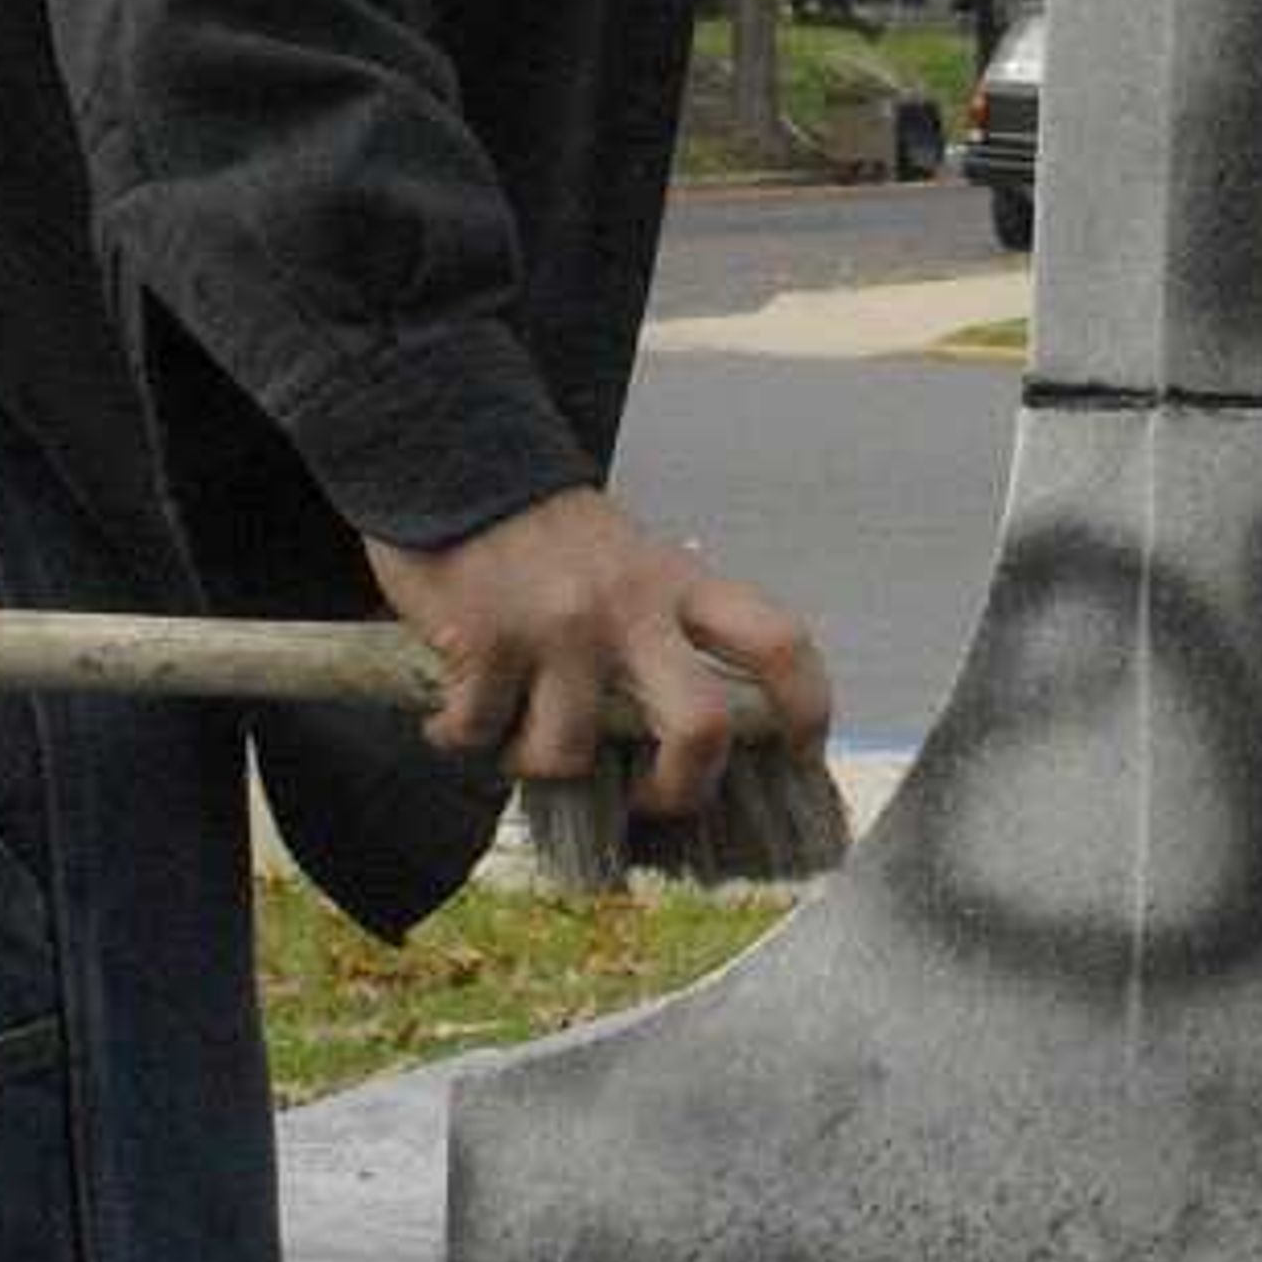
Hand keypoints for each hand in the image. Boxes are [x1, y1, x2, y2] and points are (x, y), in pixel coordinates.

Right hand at [363, 485, 831, 820]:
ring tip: (513, 732)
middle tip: (652, 799)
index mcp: (680, 582)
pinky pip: (477, 733)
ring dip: (532, 762)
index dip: (807, 709)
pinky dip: (458, 733)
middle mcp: (632, 606)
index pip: (778, 643)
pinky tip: (454, 707)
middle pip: (701, 725)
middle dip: (683, 789)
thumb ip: (668, 631)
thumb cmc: (552, 535)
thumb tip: (694, 739)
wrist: (460, 462)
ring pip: (567, 754)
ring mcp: (560, 626)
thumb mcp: (635, 563)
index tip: (803, 758)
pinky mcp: (486, 640)